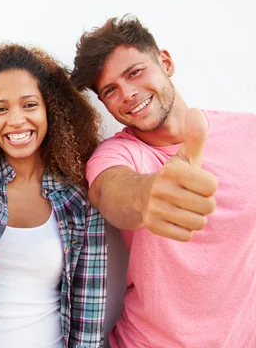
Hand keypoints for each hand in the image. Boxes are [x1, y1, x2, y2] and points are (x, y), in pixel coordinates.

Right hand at [142, 108, 217, 240]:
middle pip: (208, 206)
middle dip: (203, 204)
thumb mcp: (182, 157)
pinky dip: (184, 230)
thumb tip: (195, 111)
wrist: (136, 195)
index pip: (211, 186)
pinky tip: (174, 220)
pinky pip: (186, 236)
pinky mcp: (152, 226)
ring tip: (183, 209)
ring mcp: (155, 209)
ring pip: (198, 223)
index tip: (195, 184)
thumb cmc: (170, 177)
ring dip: (194, 218)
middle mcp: (161, 189)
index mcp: (172, 171)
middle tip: (190, 198)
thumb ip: (194, 137)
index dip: (207, 186)